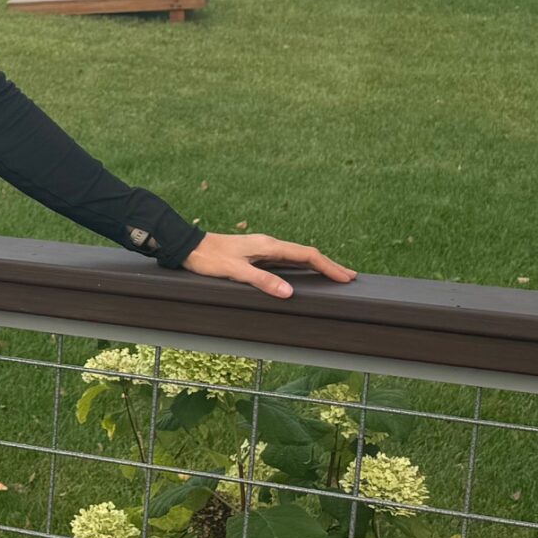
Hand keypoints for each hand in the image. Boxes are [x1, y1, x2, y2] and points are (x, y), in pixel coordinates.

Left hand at [183, 232, 354, 298]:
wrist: (188, 246)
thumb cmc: (208, 259)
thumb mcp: (235, 272)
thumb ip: (262, 281)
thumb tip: (290, 292)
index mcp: (268, 246)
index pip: (306, 255)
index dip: (328, 266)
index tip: (345, 277)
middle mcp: (269, 245)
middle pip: (306, 254)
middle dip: (328, 265)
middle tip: (349, 277)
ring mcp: (263, 249)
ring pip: (297, 257)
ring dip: (316, 265)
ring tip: (333, 275)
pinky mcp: (255, 254)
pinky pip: (285, 260)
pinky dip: (301, 267)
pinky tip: (303, 274)